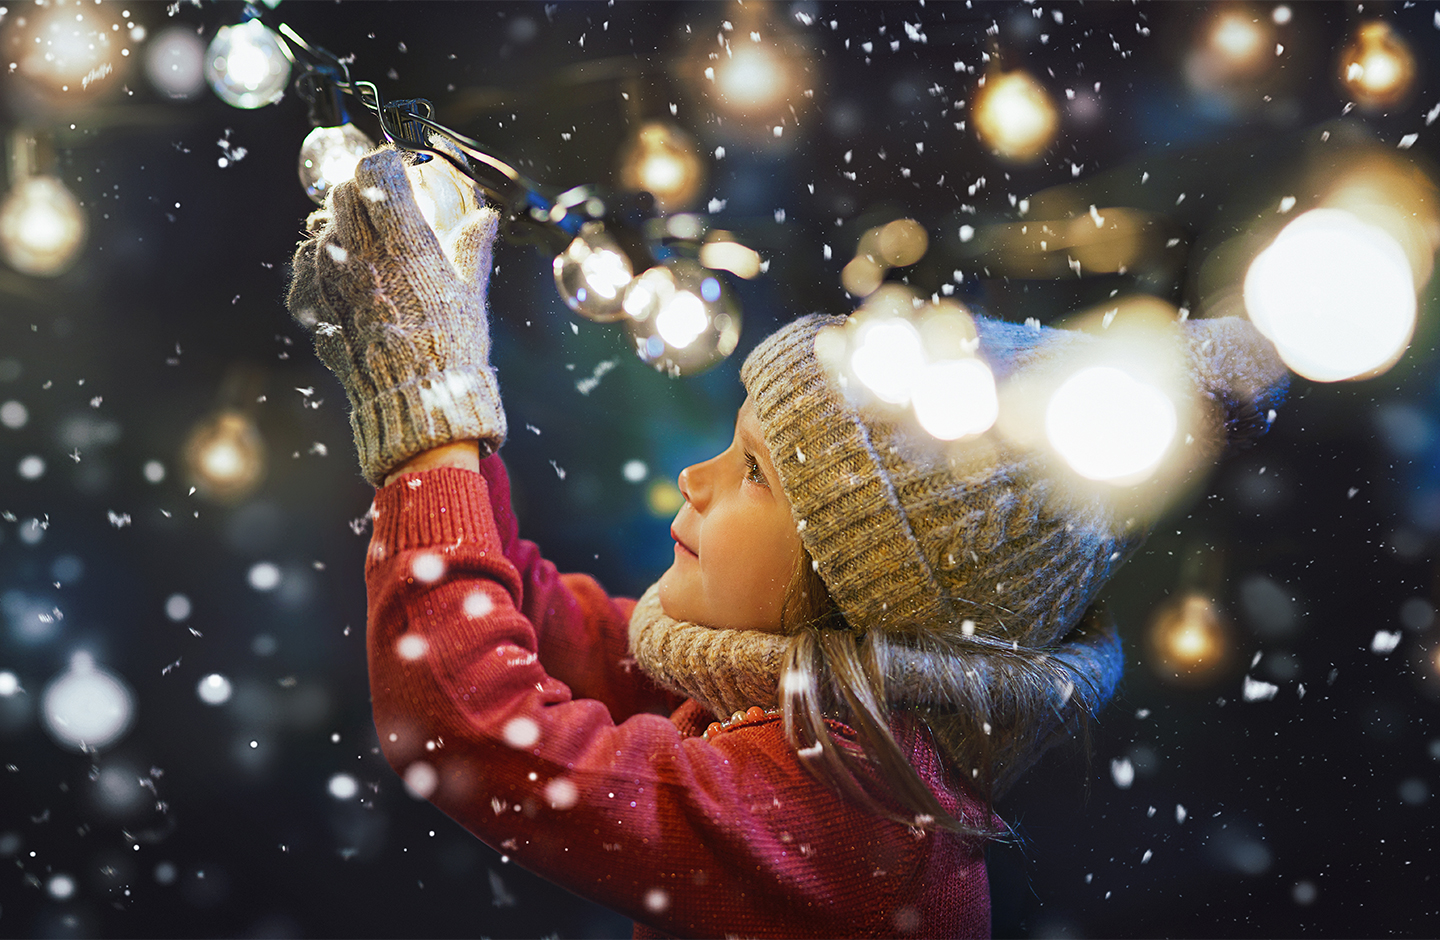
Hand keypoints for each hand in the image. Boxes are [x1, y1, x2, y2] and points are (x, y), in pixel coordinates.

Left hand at [288, 140, 506, 485]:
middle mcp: (357, 250)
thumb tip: (485, 218)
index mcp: (401, 238)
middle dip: (361, 193)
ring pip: (321, 228)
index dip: (384, 163)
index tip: (394, 167)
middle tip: (381, 206)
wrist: (416, 400)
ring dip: (341, 229)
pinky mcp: (311, 305)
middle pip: (342, 193)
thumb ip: (471, 245)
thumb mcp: (470, 291)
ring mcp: (327, 277)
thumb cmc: (451, 347)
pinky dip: (323, 266)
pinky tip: (346, 281)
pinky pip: (307, 267)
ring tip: (365, 248)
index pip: (375, 171)